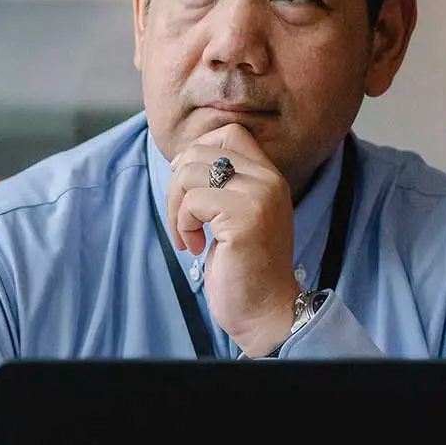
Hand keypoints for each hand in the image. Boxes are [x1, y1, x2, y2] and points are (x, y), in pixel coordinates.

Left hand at [166, 124, 302, 355]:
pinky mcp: (244, 218)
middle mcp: (268, 180)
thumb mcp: (234, 215)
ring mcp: (258, 197)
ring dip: (176, 209)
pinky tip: (196, 248)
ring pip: (189, 174)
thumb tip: (180, 160)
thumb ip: (220, 184)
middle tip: (183, 220)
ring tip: (189, 237)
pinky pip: (192, 202)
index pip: (229, 134)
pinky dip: (182, 226)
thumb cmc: (242, 267)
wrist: (265, 311)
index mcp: (269, 176)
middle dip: (177, 186)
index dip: (197, 154)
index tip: (190, 191)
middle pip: (200, 152)